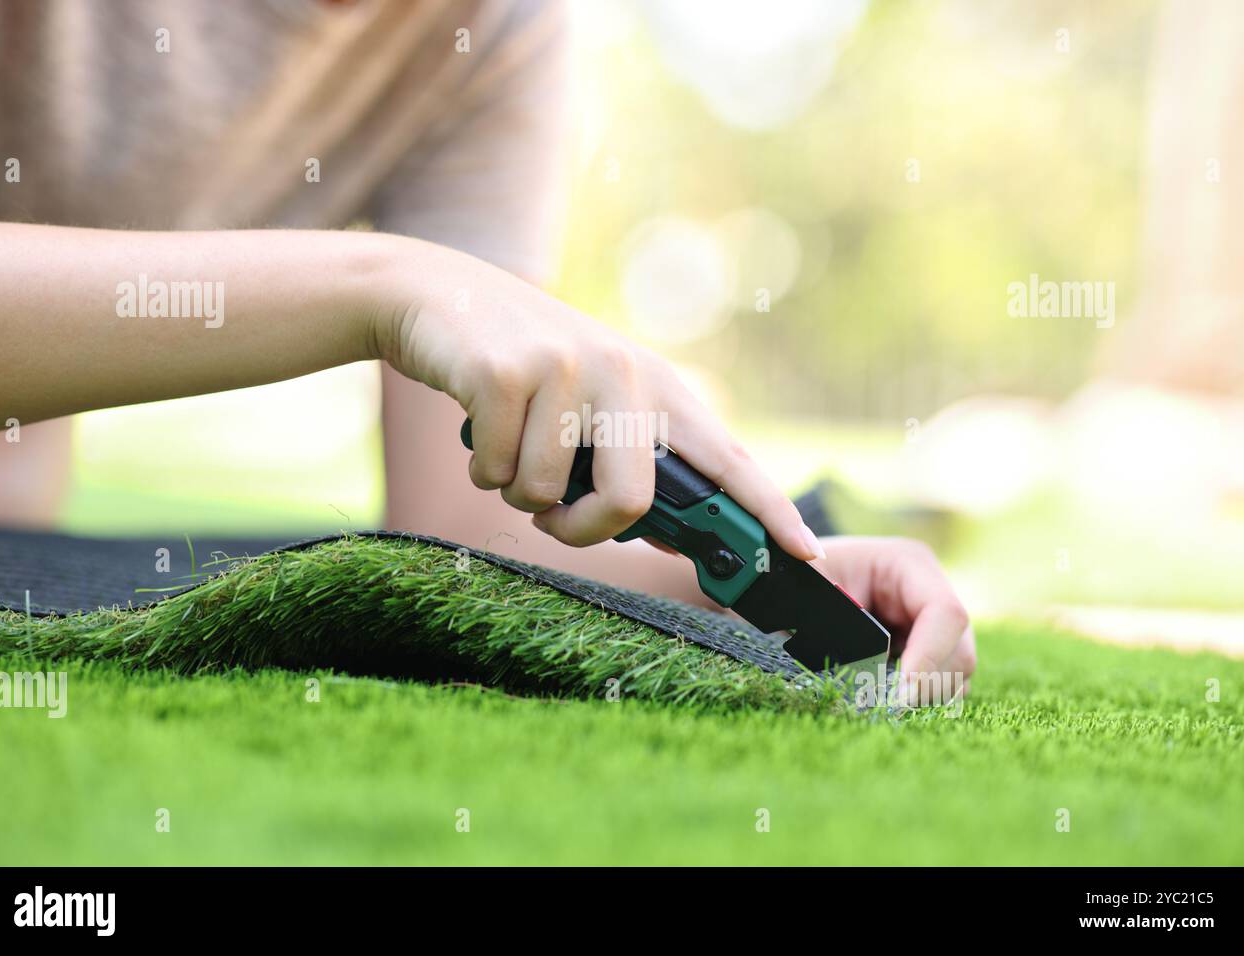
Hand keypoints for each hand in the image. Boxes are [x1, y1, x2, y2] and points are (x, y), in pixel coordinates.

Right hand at [372, 239, 825, 560]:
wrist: (439, 294)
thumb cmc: (523, 367)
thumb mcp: (592, 404)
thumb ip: (630, 461)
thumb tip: (666, 536)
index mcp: (654, 385)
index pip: (726, 456)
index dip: (768, 508)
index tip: (804, 552)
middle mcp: (621, 371)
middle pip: (629, 501)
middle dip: (581, 529)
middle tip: (555, 517)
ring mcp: (564, 368)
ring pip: (547, 494)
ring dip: (517, 490)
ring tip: (509, 443)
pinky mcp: (504, 371)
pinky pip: (496, 471)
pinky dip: (481, 468)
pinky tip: (478, 427)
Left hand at [813, 536, 975, 703]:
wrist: (795, 579)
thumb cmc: (802, 574)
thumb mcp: (807, 582)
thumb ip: (824, 609)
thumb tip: (853, 645)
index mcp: (909, 564)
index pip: (945, 613)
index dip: (930, 657)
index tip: (901, 694)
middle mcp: (931, 590)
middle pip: (960, 649)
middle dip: (927, 684)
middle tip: (887, 708)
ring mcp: (934, 622)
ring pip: (957, 672)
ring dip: (925, 695)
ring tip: (883, 705)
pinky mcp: (928, 647)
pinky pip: (943, 682)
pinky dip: (921, 699)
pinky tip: (888, 701)